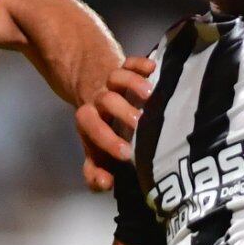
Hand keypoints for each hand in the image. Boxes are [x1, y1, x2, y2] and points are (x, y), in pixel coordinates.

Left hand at [76, 56, 155, 191]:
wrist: (97, 93)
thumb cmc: (102, 131)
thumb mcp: (96, 152)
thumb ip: (96, 172)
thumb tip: (106, 183)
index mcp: (90, 121)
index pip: (92, 127)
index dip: (105, 140)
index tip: (126, 153)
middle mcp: (100, 100)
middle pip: (105, 100)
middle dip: (121, 111)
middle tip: (139, 123)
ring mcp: (112, 82)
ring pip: (117, 77)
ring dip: (132, 84)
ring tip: (150, 95)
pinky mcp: (126, 68)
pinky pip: (130, 61)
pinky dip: (140, 64)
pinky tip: (153, 69)